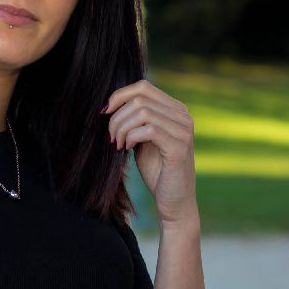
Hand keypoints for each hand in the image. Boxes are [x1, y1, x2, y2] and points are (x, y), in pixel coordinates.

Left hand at [103, 79, 198, 225]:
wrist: (174, 201)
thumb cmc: (157, 171)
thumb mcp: (142, 139)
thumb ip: (134, 120)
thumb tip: (110, 105)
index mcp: (175, 110)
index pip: (144, 86)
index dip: (119, 95)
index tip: (104, 113)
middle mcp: (183, 116)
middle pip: (140, 97)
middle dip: (117, 116)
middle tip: (111, 137)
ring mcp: (184, 130)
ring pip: (143, 112)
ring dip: (122, 128)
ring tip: (117, 145)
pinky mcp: (179, 147)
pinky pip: (148, 130)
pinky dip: (131, 137)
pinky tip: (126, 149)